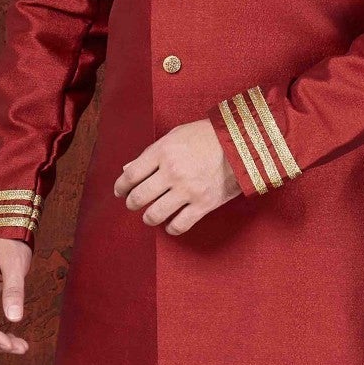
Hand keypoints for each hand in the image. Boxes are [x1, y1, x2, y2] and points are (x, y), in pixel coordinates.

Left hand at [114, 118, 240, 234]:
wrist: (243, 144)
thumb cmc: (208, 136)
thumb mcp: (176, 135)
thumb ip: (152, 153)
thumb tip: (128, 169)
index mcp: (163, 151)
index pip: (131, 175)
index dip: (121, 186)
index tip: (120, 191)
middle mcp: (172, 172)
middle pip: (140, 196)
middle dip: (132, 203)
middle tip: (133, 203)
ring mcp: (188, 190)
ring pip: (155, 214)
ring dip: (148, 218)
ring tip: (150, 216)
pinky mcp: (203, 204)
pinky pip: (180, 225)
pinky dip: (171, 229)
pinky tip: (170, 225)